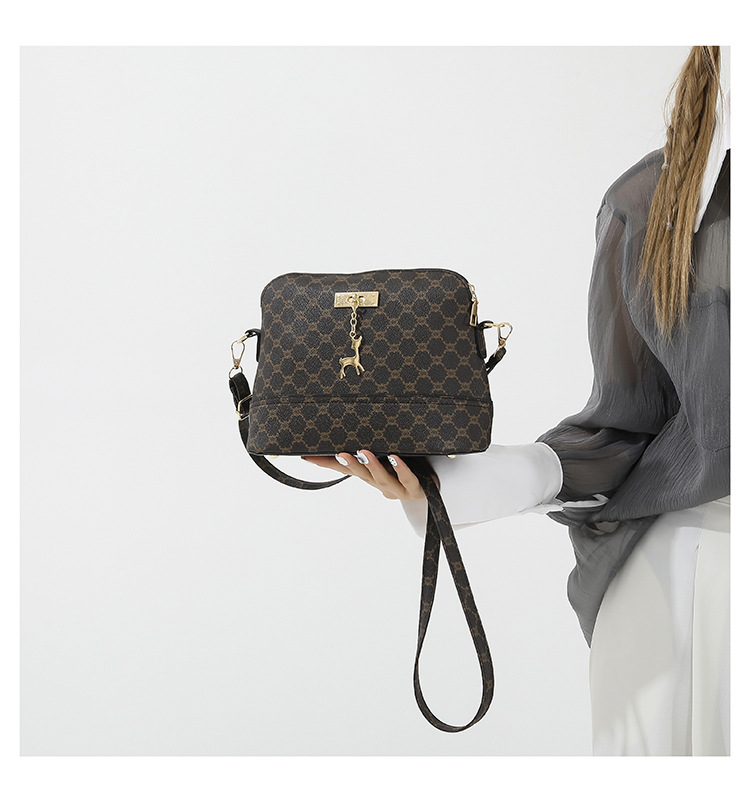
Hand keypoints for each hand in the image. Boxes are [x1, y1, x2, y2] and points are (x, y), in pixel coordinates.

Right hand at [301, 450, 429, 500]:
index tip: (308, 456)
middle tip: (338, 454)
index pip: (345, 470)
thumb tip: (351, 431)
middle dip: (349, 465)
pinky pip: (407, 479)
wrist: (431, 490)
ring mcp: (397, 489)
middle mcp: (380, 484)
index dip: (326, 464)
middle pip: (361, 475)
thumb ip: (368, 450)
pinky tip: (395, 458)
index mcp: (370, 477)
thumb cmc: (406, 470)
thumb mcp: (384, 459)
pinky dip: (401, 469)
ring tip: (364, 453)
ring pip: (382, 479)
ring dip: (372, 466)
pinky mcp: (414, 488)